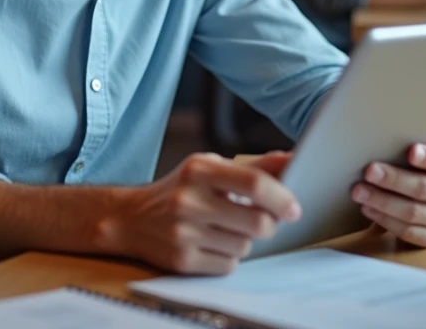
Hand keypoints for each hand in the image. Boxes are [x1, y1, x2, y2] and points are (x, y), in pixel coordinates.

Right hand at [116, 152, 299, 274]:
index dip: (281, 197)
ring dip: (246, 241)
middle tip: (264, 221)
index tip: (294, 208)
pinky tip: (213, 244)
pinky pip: (228, 266)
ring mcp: (183, 233)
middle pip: (257, 222)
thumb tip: (292, 160)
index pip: (254, 184)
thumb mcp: (210, 167)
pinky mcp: (181, 260)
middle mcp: (189, 200)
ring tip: (228, 229)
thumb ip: (253, 167)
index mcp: (199, 170)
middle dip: (269, 225)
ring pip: (244, 247)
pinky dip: (228, 258)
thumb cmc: (180, 189)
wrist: (131, 218)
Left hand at [351, 142, 425, 246]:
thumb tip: (383, 140)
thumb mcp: (423, 153)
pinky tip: (369, 210)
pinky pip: (409, 232)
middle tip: (369, 172)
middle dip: (393, 180)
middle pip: (424, 188)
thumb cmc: (420, 168)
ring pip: (413, 213)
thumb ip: (412, 150)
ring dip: (383, 202)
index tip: (411, 151)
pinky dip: (386, 221)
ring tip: (360, 192)